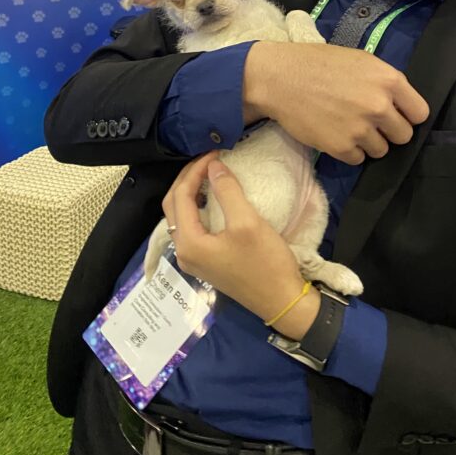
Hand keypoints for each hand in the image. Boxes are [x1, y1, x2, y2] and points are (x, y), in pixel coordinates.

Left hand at [162, 155, 320, 339]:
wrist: (282, 301)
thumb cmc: (265, 262)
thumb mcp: (248, 222)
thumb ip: (227, 191)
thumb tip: (214, 165)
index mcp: (189, 243)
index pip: (181, 196)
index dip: (195, 170)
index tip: (215, 153)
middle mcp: (184, 252)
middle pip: (173, 206)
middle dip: (188, 179)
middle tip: (208, 159)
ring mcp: (194, 259)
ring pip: (181, 217)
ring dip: (191, 192)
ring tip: (209, 173)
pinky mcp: (206, 261)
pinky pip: (192, 227)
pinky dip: (198, 207)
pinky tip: (213, 198)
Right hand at [243, 41, 429, 164]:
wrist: (280, 78)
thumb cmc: (319, 63)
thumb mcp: (361, 61)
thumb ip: (385, 83)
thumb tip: (400, 104)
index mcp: (389, 80)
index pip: (420, 113)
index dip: (408, 115)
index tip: (397, 115)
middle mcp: (379, 106)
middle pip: (403, 135)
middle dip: (389, 131)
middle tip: (370, 122)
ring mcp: (361, 129)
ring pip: (382, 150)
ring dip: (369, 143)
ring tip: (348, 126)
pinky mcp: (341, 147)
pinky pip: (358, 159)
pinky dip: (349, 151)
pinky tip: (335, 133)